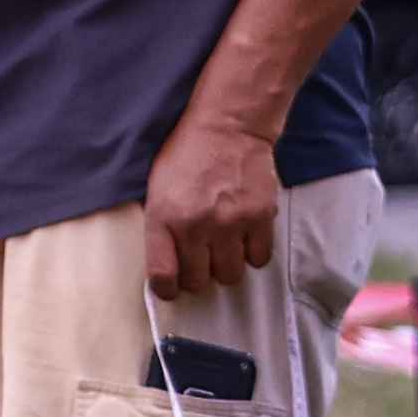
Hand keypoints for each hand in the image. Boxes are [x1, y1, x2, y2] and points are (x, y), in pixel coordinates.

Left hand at [142, 112, 279, 293]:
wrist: (228, 127)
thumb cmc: (188, 155)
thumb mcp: (157, 189)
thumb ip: (160, 228)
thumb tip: (165, 267)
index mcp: (164, 217)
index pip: (163, 276)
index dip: (166, 289)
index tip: (170, 288)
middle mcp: (197, 225)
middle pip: (199, 281)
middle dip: (197, 276)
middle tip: (199, 260)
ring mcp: (231, 223)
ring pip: (230, 275)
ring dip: (225, 266)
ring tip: (222, 248)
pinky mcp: (260, 218)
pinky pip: (259, 258)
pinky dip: (252, 254)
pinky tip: (244, 239)